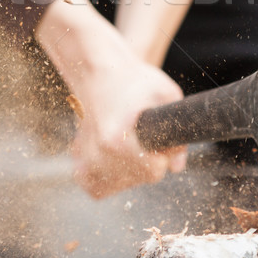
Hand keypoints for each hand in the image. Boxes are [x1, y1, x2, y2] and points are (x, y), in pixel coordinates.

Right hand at [72, 56, 186, 198]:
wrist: (98, 70)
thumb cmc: (134, 79)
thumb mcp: (165, 93)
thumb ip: (178, 131)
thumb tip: (177, 167)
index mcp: (117, 139)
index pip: (154, 171)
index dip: (164, 153)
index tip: (157, 133)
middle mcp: (97, 154)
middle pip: (139, 179)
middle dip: (149, 160)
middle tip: (145, 131)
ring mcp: (85, 158)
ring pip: (119, 185)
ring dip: (131, 170)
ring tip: (131, 141)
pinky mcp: (78, 160)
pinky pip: (95, 187)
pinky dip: (107, 179)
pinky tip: (115, 158)